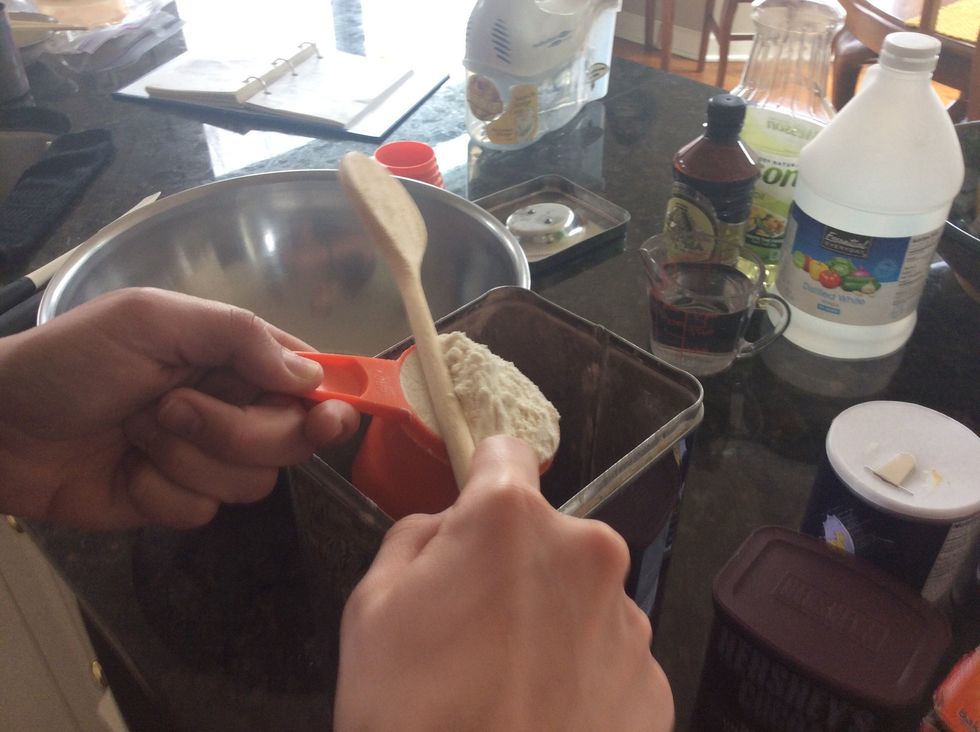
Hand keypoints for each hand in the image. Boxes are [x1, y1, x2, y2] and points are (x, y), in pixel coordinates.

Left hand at [0, 288, 358, 528]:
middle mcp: (235, 405)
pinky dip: (160, 491)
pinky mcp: (178, 500)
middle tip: (169, 405)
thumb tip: (311, 377)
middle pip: (291, 440)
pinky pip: (204, 511)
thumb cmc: (73, 360)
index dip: (328, 400)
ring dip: (186, 458)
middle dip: (230, 429)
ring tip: (135, 429)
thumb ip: (238, 336)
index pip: (311, 378)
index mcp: (236, 356)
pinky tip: (126, 469)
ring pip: (252, 481)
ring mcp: (208, 457)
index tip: (326, 417)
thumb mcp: (152, 320)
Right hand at [335, 435, 673, 730]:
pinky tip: (546, 717)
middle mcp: (587, 553)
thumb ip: (416, 538)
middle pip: (550, 535)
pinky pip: (611, 657)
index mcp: (512, 520)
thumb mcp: (371, 607)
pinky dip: (584, 676)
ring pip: (583, 597)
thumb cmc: (407, 712)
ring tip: (512, 686)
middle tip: (477, 629)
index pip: (507, 453)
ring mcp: (629, 621)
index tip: (474, 511)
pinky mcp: (654, 685)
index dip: (483, 477)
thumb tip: (450, 527)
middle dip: (518, 565)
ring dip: (554, 622)